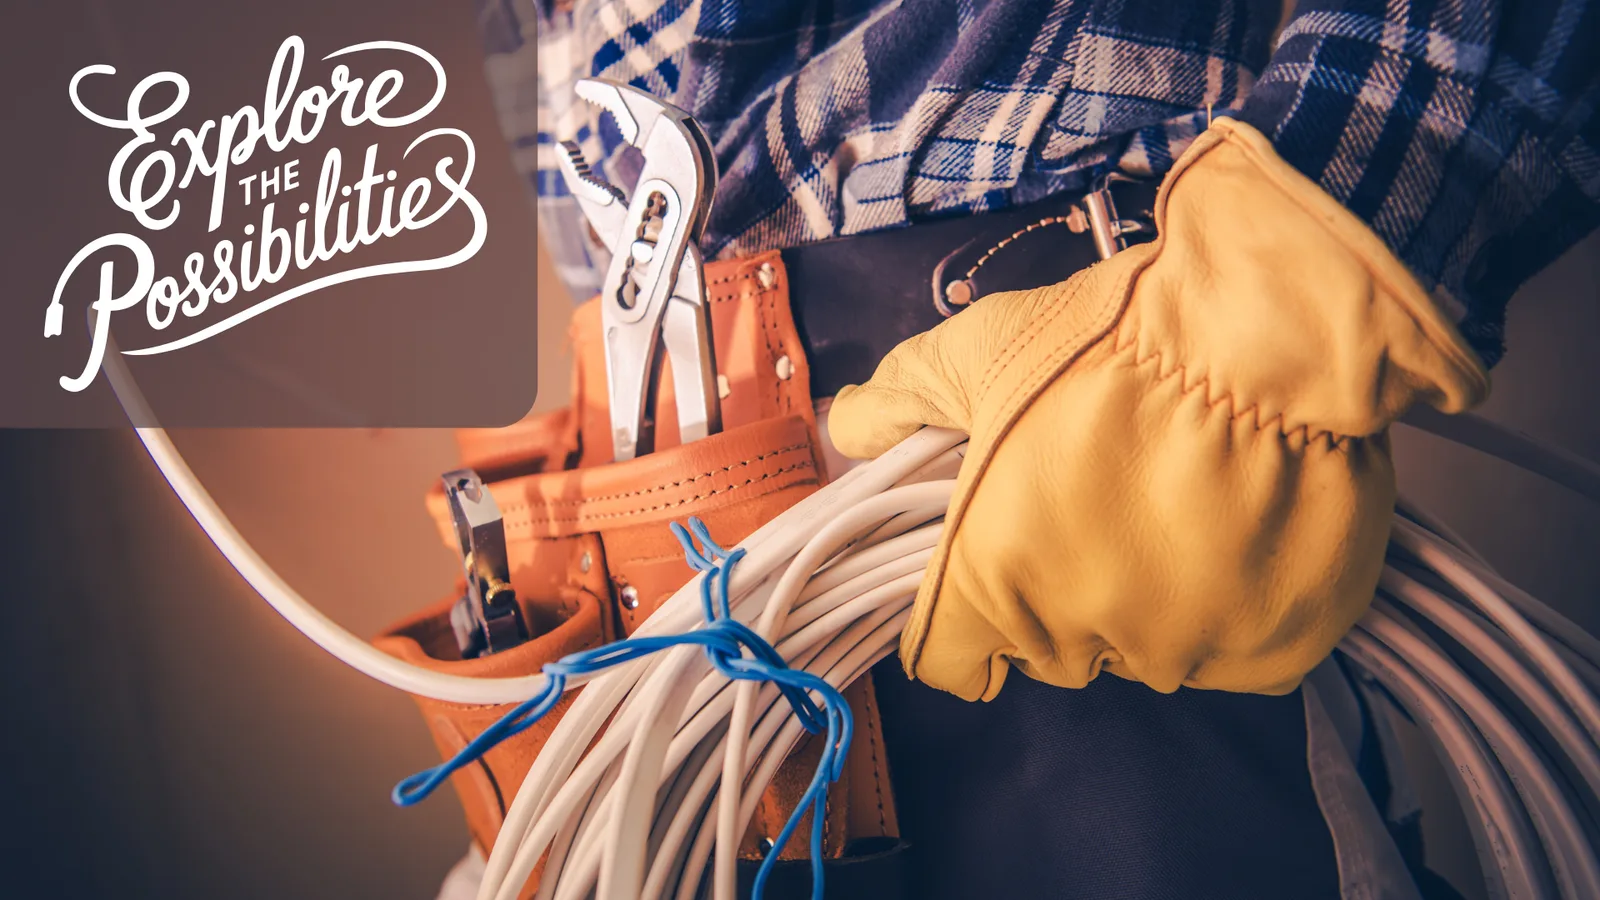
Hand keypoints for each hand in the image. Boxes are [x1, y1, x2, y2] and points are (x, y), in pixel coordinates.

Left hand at [829, 119, 1488, 699]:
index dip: (961, 612)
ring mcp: (1184, 652)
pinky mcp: (1272, 651)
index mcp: (992, 582)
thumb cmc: (1104, 341)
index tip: (991, 565)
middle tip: (1094, 504)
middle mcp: (1083, 637)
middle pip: (1051, 649)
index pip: (949, 656)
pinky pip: (1232, 654)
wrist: (1265, 330)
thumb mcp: (978, 351)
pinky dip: (1232, 612)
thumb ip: (901, 398)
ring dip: (1150, 601)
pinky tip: (1236, 536)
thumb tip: (846, 427)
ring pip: (1146, 652)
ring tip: (1175, 507)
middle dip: (1058, 591)